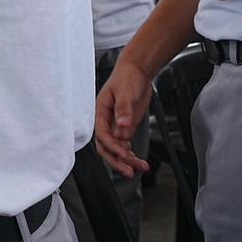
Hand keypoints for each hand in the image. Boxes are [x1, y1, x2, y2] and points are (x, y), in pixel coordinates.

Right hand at [94, 56, 153, 177]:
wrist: (137, 70)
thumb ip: (123, 109)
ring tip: (141, 167)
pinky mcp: (126, 126)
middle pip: (107, 147)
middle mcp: (107, 121)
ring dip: (127, 160)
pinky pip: (125, 145)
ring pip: (117, 148)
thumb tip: (122, 125)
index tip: (124, 154)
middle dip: (117, 160)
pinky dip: (131, 154)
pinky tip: (139, 161)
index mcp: (100, 112)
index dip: (112, 147)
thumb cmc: (127, 76)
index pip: (102, 135)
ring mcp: (117, 125)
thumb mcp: (125, 91)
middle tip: (129, 171)